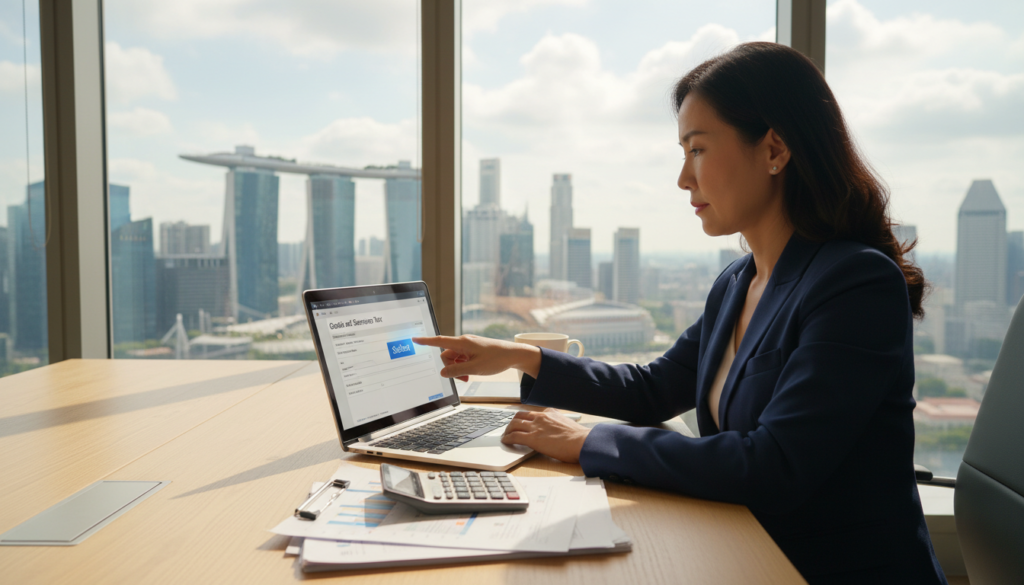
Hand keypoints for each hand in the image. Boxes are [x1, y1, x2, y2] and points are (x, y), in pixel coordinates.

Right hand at [412, 335, 541, 381]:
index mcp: (462, 343)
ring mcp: (469, 346)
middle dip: (450, 368)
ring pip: (454, 359)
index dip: (426, 341)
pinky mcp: (473, 350)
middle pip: (446, 355)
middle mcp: (464, 342)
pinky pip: (462, 359)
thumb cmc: (496, 359)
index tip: (415, 339)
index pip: (440, 341)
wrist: (513, 355)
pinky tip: (472, 372)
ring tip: (469, 376)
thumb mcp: (475, 369)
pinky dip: (464, 367)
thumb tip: (443, 373)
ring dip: (458, 369)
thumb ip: (456, 371)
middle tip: (463, 378)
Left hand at [501, 408, 590, 463]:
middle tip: (510, 428)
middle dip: (513, 422)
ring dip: (508, 430)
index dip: (525, 418)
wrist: (582, 442)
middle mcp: (541, 417)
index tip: (522, 421)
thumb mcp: (567, 424)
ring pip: (514, 424)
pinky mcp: (532, 438)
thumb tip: (557, 432)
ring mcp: (535, 427)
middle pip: (520, 416)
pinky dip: (507, 438)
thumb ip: (558, 424)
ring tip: (505, 435)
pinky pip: (514, 436)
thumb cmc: (579, 438)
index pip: (532, 412)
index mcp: (550, 413)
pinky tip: (505, 441)